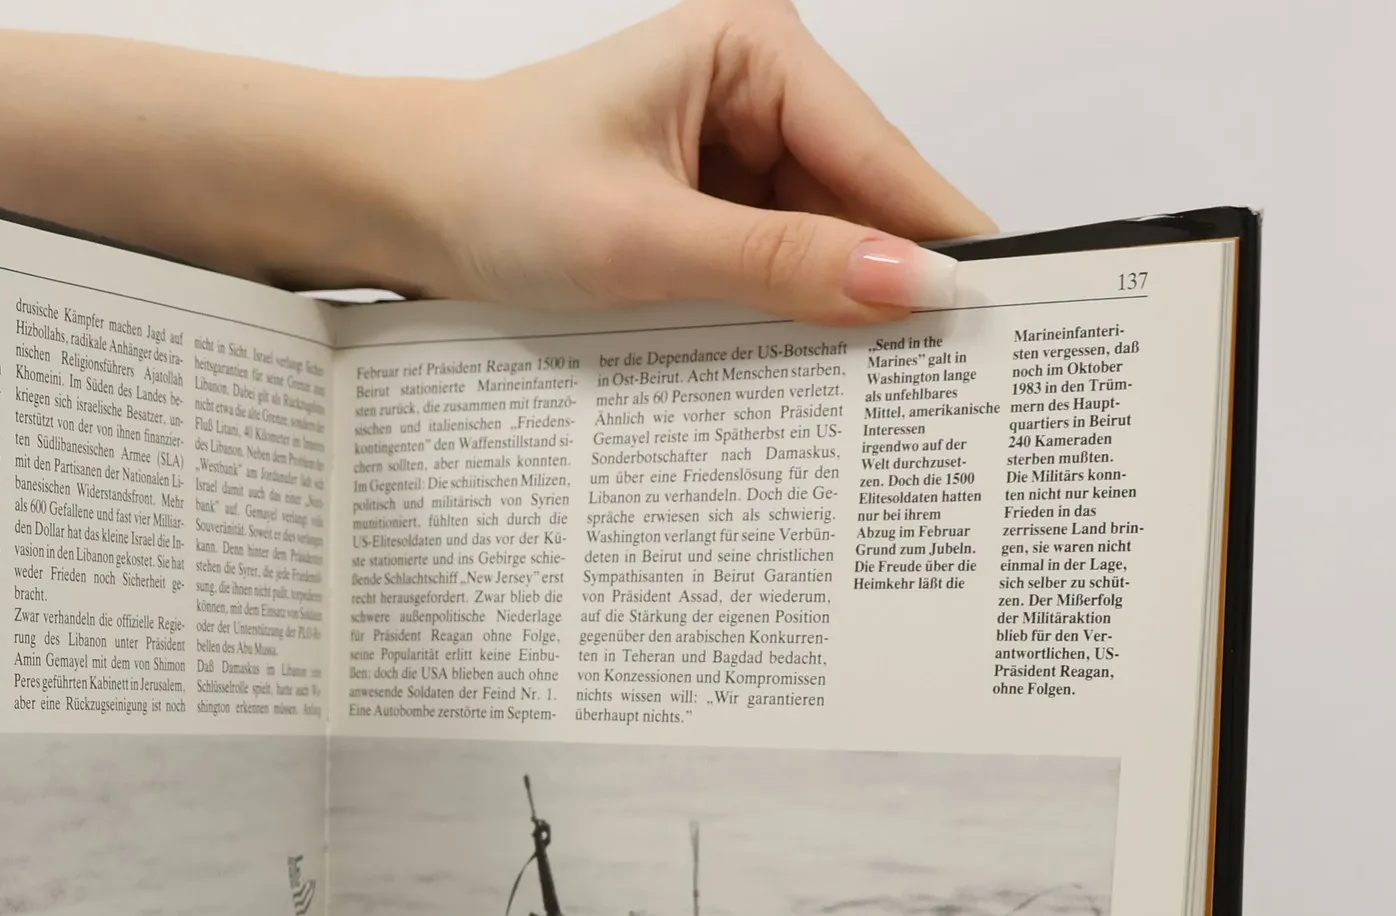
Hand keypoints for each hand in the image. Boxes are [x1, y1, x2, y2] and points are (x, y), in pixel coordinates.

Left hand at [407, 0, 991, 323]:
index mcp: (754, 49)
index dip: (935, 237)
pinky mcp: (707, 209)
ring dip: (830, 309)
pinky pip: (774, 268)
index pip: (878, 154)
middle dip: (883, 282)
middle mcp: (756, 90)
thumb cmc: (494, 188)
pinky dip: (783, 316)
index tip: (993, 310)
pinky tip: (798, 364)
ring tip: (869, 386)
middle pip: (859, 202)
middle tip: (935, 377)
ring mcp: (733, 153)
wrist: (402, 209)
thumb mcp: (646, 238)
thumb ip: (780, 265)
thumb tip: (904, 284)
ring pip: (821, 244)